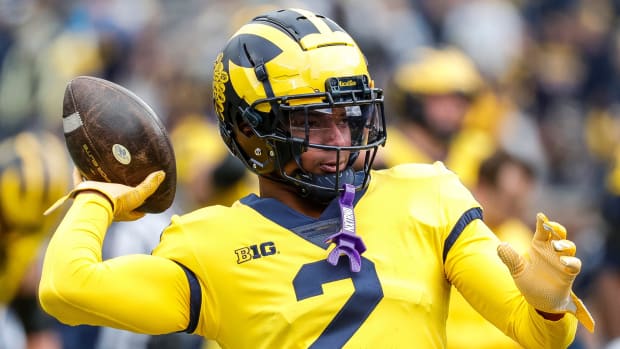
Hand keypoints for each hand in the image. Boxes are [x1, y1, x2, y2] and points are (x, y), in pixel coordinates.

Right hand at [45, 169, 164, 220]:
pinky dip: (79, 172)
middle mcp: (110, 207)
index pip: (138, 211)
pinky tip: (80, 163)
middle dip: (121, 191)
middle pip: (118, 198)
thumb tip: (162, 174)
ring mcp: (95, 199)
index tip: (148, 196)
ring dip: (101, 180)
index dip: (143, 205)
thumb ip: (150, 185)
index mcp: (125, 212)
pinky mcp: (82, 191)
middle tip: (127, 179)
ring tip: (106, 168)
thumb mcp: (138, 195)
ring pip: (98, 188)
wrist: (94, 202)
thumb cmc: (117, 203)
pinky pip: (79, 179)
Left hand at [497, 213, 594, 331]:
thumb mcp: (517, 270)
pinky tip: (563, 262)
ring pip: (569, 247)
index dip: (542, 223)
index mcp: (539, 247)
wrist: (540, 303)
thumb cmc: (530, 283)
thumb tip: (500, 246)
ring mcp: (562, 262)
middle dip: (556, 228)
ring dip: (564, 244)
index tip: (540, 216)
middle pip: (559, 235)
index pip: (542, 231)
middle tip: (550, 226)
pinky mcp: (569, 274)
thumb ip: (510, 258)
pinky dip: (571, 261)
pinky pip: (575, 264)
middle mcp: (552, 251)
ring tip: (556, 245)